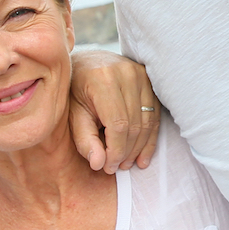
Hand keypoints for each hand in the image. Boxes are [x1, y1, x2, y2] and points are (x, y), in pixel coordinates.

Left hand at [68, 49, 159, 171]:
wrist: (87, 62)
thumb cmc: (75, 90)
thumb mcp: (73, 114)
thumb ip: (84, 139)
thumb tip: (99, 164)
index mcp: (102, 79)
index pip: (118, 124)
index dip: (115, 151)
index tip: (108, 167)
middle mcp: (126, 73)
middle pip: (134, 125)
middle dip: (127, 152)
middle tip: (116, 168)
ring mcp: (142, 74)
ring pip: (148, 122)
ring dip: (139, 148)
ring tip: (128, 164)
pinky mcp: (151, 80)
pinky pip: (155, 115)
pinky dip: (150, 138)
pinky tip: (143, 155)